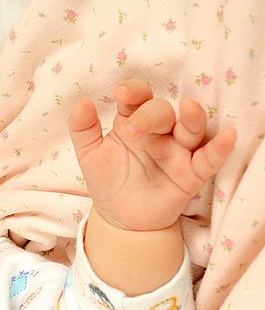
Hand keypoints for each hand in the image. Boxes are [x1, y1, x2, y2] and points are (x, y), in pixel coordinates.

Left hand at [69, 80, 236, 230]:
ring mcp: (178, 151)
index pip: (137, 98)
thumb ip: (83, 129)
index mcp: (133, 122)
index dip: (132, 92)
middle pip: (162, 112)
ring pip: (191, 128)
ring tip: (189, 107)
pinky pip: (209, 158)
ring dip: (192, 117)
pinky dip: (219, 148)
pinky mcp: (192, 174)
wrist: (121, 218)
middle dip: (149, 116)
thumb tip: (81, 102)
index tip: (121, 93)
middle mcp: (159, 132)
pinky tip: (227, 136)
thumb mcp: (90, 155)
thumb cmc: (108, 180)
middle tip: (131, 131)